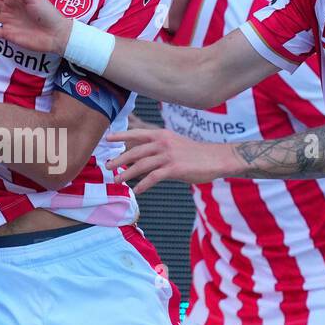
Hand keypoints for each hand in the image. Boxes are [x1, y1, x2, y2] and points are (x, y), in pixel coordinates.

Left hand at [104, 127, 228, 194]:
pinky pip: (154, 177)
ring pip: (141, 165)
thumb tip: (140, 156)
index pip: (137, 133)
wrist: (217, 158)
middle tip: (107, 166)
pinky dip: (144, 185)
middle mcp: (163, 143)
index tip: (107, 137)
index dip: (121, 135)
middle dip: (119, 159)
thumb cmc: (195, 153)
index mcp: (162, 135)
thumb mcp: (174, 144)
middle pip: (135, 151)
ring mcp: (168, 155)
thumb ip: (158, 147)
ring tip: (117, 180)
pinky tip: (137, 191)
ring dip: (127, 173)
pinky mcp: (174, 169)